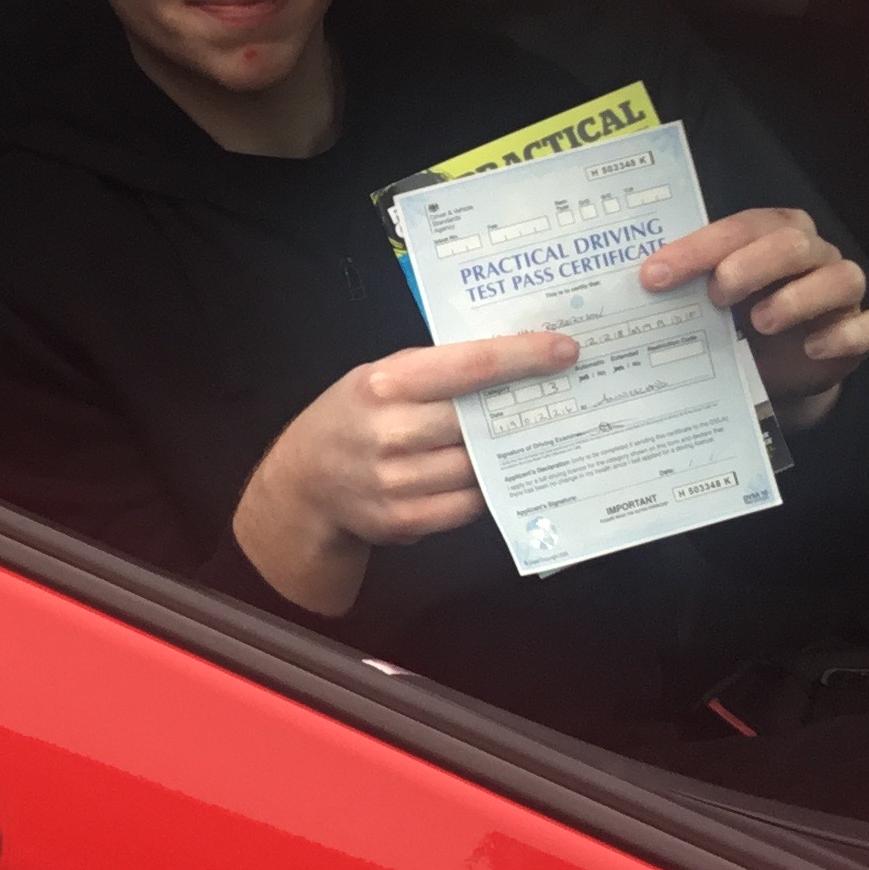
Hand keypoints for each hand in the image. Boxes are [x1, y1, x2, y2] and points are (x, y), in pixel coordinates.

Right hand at [233, 331, 577, 616]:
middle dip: (522, 408)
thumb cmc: (351, 417)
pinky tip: (490, 474)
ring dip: (507, 453)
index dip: (523, 357)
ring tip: (528, 436)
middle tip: (559, 396)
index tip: (564, 350)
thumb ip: (433, 370)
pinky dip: (485, 488)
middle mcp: (389, 432)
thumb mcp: (377, 376)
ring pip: (480, 466)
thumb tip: (509, 360)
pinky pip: (469, 504)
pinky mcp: (404, 519)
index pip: (470, 366)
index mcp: (384, 383)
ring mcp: (396, 481)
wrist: (304, 482)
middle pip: (480, 419)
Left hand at [639, 207, 868, 421]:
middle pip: (792, 243)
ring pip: (841, 278)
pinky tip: (814, 347)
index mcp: (773, 234)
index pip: (740, 228)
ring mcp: (843, 293)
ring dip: (799, 298)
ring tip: (761, 321)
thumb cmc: (741, 323)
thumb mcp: (712, 303)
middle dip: (750, 264)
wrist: (780, 373)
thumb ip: (687, 287)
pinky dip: (847, 334)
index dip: (698, 248)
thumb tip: (637, 288)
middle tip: (716, 294)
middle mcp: (814, 255)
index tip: (655, 276)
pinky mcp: (865, 330)